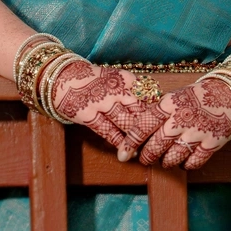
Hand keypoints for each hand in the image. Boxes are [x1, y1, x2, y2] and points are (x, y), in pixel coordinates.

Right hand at [47, 60, 167, 159]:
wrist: (63, 77)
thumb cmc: (94, 80)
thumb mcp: (116, 77)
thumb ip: (134, 90)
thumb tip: (156, 105)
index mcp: (124, 79)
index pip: (149, 98)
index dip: (159, 114)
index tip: (168, 127)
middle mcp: (115, 90)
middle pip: (140, 112)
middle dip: (152, 129)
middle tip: (161, 144)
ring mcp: (101, 103)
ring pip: (126, 124)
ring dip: (137, 140)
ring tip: (147, 153)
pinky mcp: (87, 114)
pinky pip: (107, 131)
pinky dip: (118, 143)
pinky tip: (126, 152)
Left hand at [137, 75, 230, 169]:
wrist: (227, 94)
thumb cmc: (194, 98)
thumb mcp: (173, 98)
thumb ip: (158, 113)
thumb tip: (135, 132)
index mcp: (169, 104)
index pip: (143, 125)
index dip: (131, 142)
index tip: (123, 153)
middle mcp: (181, 118)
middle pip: (157, 145)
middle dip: (147, 156)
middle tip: (144, 159)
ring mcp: (197, 131)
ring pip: (174, 156)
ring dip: (165, 162)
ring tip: (163, 161)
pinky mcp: (212, 142)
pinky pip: (194, 162)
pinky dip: (186, 165)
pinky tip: (183, 162)